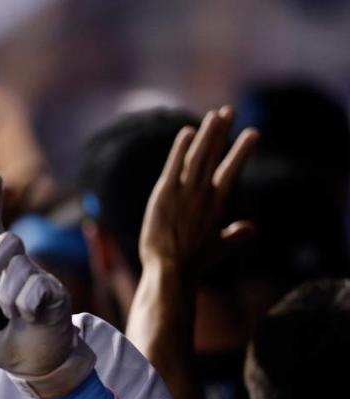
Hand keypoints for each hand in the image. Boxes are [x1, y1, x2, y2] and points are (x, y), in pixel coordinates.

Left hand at [0, 174, 94, 398]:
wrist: (33, 365)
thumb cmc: (2, 339)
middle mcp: (20, 266)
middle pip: (7, 242)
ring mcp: (40, 277)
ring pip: (18, 274)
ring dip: (9, 302)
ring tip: (16, 318)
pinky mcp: (56, 294)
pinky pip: (35, 292)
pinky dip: (26, 310)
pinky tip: (31, 319)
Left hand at [139, 106, 258, 274]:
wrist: (171, 270)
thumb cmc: (195, 263)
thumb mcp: (220, 248)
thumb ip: (236, 235)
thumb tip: (251, 228)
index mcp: (217, 204)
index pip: (232, 170)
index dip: (242, 151)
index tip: (252, 133)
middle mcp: (203, 195)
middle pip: (214, 156)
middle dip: (222, 132)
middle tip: (229, 111)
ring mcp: (184, 193)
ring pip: (197, 156)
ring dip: (207, 134)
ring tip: (215, 115)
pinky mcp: (164, 195)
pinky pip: (173, 166)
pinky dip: (180, 149)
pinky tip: (188, 133)